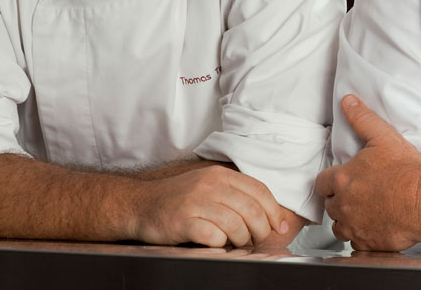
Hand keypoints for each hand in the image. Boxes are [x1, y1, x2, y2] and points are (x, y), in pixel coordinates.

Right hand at [128, 164, 288, 246]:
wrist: (140, 204)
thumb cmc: (178, 199)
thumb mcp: (208, 186)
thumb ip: (235, 194)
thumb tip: (269, 214)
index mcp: (220, 175)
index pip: (259, 190)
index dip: (274, 211)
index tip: (280, 226)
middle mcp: (209, 185)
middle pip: (251, 209)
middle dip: (260, 230)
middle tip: (256, 239)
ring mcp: (196, 202)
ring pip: (236, 225)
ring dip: (241, 239)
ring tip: (235, 243)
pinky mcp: (183, 221)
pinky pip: (214, 236)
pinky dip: (220, 244)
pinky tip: (215, 242)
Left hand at [315, 94, 420, 250]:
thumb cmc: (406, 171)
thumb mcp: (383, 136)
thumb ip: (362, 118)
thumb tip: (348, 101)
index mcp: (342, 179)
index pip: (321, 183)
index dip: (330, 181)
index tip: (340, 181)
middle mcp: (342, 205)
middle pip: (330, 205)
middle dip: (339, 200)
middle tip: (358, 194)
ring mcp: (353, 226)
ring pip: (339, 226)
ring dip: (347, 220)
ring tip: (365, 212)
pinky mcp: (366, 243)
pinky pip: (356, 243)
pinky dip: (362, 237)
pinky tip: (375, 227)